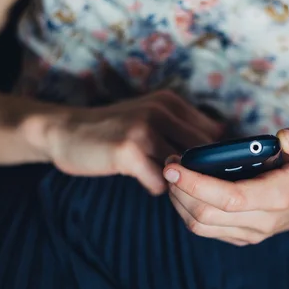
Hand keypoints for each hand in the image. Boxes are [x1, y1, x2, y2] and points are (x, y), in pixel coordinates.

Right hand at [35, 90, 222, 194]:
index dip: (214, 156)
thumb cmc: (114, 130)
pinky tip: (142, 179)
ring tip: (160, 176)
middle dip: (200, 172)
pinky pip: (160, 182)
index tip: (209, 170)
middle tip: (188, 182)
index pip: (213, 133)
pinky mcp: (128, 151)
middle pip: (203, 152)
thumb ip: (181, 128)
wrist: (65, 132)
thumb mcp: (150, 117)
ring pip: (183, 169)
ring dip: (176, 181)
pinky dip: (155, 187)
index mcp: (170, 102)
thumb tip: (222, 145)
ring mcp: (143, 129)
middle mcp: (160, 111)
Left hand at [163, 124, 288, 245]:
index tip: (174, 165)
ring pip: (199, 225)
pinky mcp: (238, 237)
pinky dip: (186, 208)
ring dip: (178, 200)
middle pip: (206, 214)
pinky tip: (184, 187)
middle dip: (180, 189)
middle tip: (170, 163)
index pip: (231, 198)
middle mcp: (262, 221)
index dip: (197, 183)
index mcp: (279, 196)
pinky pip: (204, 229)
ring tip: (174, 174)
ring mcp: (249, 233)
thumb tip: (284, 137)